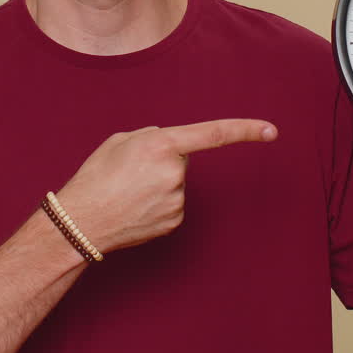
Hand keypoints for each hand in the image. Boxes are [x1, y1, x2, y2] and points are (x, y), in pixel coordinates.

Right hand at [55, 119, 277, 253]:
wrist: (81, 222)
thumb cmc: (95, 177)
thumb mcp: (120, 141)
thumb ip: (153, 137)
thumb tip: (173, 146)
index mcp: (161, 145)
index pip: (213, 134)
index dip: (245, 130)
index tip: (271, 130)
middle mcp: (175, 173)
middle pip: (182, 159)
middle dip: (163, 160)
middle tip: (130, 172)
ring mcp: (177, 200)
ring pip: (176, 183)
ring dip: (157, 183)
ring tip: (128, 191)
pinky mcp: (175, 221)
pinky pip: (173, 203)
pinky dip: (157, 203)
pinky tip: (135, 207)